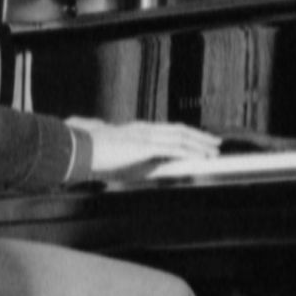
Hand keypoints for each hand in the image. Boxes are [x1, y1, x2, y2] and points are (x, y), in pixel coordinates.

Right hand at [76, 118, 217, 174]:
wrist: (80, 150)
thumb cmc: (94, 156)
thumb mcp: (119, 158)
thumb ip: (134, 159)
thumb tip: (151, 166)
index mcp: (139, 130)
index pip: (168, 130)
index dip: (186, 134)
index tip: (198, 139)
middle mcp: (145, 129)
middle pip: (179, 130)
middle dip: (199, 136)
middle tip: (214, 142)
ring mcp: (146, 136)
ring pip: (181, 137)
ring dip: (199, 144)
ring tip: (213, 150)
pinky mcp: (145, 145)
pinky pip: (174, 148)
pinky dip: (191, 152)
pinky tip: (201, 157)